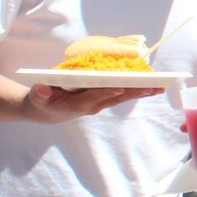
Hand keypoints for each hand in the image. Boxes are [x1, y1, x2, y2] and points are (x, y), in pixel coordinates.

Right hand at [23, 83, 162, 121]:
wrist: (46, 111)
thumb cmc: (42, 101)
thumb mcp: (37, 97)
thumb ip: (39, 94)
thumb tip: (42, 89)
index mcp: (77, 104)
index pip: (94, 97)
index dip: (106, 93)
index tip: (119, 88)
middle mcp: (92, 105)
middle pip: (115, 98)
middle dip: (134, 92)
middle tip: (152, 88)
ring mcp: (99, 103)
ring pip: (122, 97)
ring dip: (140, 92)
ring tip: (159, 88)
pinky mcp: (102, 100)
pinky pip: (121, 94)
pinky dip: (135, 89)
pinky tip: (149, 86)